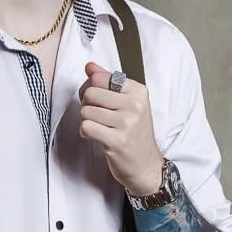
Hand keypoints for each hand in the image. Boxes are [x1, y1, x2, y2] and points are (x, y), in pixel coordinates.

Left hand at [77, 62, 165, 200]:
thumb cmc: (134, 134)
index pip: (100, 78)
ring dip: (86, 121)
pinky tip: (96, 136)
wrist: (145, 165)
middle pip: (90, 93)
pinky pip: (86, 127)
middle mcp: (135, 104)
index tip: (96, 99)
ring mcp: (126, 122)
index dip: (90, 88)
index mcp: (138, 91)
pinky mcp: (116, 140)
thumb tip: (90, 66)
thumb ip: (108, 82)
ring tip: (99, 128)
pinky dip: (85, 132)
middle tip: (96, 116)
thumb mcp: (127, 104)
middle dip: (87, 105)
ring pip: (86, 111)